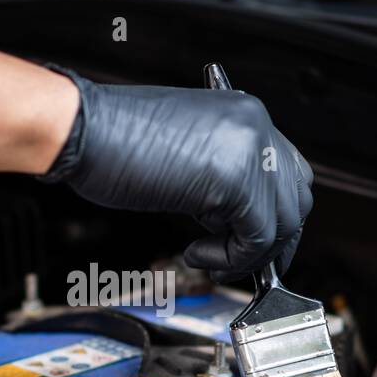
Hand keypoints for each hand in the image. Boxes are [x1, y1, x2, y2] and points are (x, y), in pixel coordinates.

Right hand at [43, 70, 313, 280]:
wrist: (81, 130)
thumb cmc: (112, 141)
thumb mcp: (185, 152)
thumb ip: (221, 175)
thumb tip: (237, 217)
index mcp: (244, 114)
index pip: (288, 171)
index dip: (274, 214)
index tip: (254, 243)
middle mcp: (254, 126)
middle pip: (296, 198)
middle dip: (272, 240)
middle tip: (241, 262)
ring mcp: (249, 150)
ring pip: (281, 222)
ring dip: (248, 253)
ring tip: (208, 256)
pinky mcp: (235, 179)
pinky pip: (256, 237)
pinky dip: (231, 258)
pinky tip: (197, 253)